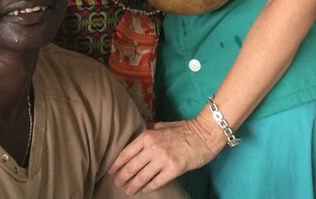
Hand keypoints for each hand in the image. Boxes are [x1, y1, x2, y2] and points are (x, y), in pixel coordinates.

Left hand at [108, 118, 222, 195]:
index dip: (117, 163)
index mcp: (148, 136)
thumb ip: (149, 129)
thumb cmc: (184, 129)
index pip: (127, 152)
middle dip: (122, 177)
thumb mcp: (163, 125)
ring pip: (142, 176)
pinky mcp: (173, 169)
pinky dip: (148, 187)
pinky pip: (157, 181)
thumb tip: (138, 132)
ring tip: (127, 191)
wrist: (204, 134)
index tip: (111, 171)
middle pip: (132, 166)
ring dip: (133, 185)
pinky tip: (143, 190)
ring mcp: (162, 159)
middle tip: (117, 183)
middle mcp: (152, 147)